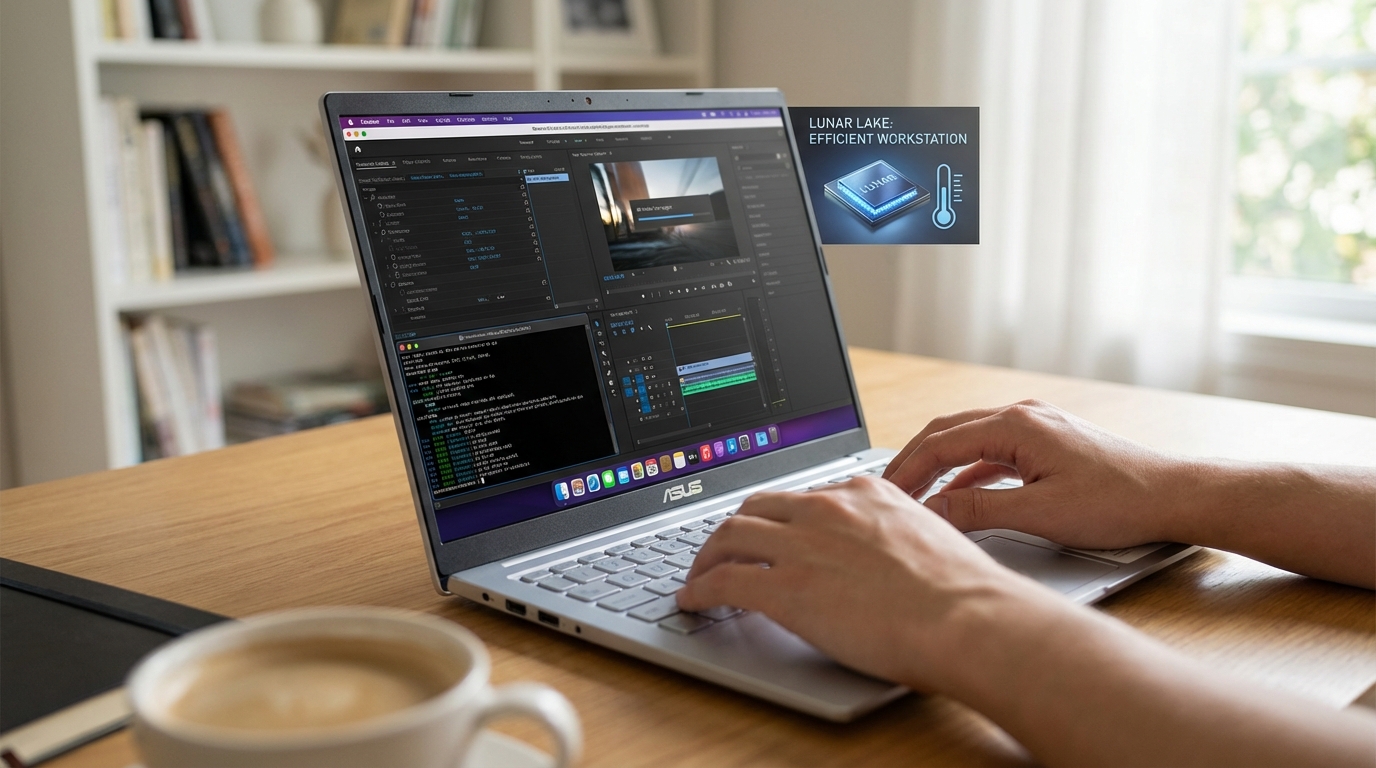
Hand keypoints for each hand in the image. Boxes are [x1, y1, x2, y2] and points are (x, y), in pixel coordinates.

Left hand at [675, 478, 1059, 693]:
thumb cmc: (963, 592)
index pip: (800, 496)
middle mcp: (827, 509)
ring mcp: (802, 546)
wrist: (966, 617)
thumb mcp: (926, 538)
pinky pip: (724, 582)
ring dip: (705, 557)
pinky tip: (693, 601)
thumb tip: (884, 556)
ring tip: (698, 576)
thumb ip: (893, 534)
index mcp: (863, 493)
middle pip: (754, 507)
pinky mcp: (785, 589)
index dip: (775, 517)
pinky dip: (700, 590)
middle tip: (722, 552)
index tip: (767, 531)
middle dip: (731, 530)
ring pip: (729, 537)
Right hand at [882, 400, 1191, 548]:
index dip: (906, 470)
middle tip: (885, 491)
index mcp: (1016, 425)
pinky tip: (958, 498)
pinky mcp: (1048, 444)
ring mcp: (1036, 427)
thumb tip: (931, 513)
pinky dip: (967, 473)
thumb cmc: (1117, 502)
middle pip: (948, 433)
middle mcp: (1023, 416)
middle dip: (912, 461)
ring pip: (969, 441)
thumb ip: (978, 510)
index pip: (940, 443)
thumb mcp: (1039, 513)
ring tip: (913, 495)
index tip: (883, 496)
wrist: (1173, 496)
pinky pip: (993, 453)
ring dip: (939, 466)